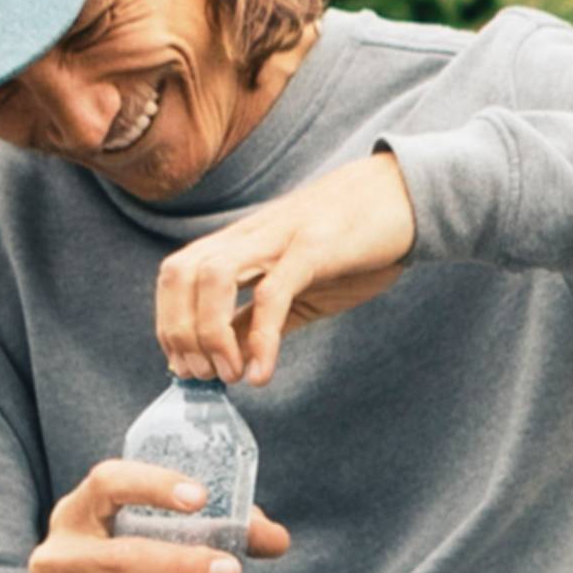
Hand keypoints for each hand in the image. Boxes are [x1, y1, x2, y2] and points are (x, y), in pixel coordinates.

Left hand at [154, 147, 417, 380]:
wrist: (403, 196)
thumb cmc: (355, 243)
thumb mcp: (301, 285)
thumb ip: (263, 314)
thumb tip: (230, 352)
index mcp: (239, 244)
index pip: (176, 278)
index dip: (168, 324)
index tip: (187, 367)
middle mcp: (248, 237)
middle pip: (178, 274)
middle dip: (177, 331)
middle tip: (202, 375)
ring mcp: (278, 239)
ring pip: (211, 279)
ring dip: (209, 333)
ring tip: (231, 374)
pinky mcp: (313, 248)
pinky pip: (272, 293)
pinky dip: (262, 338)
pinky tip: (262, 371)